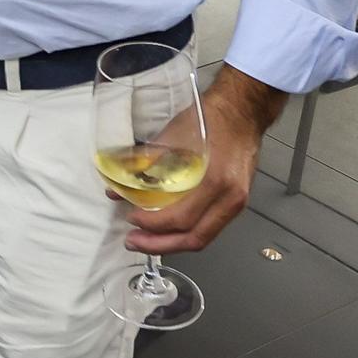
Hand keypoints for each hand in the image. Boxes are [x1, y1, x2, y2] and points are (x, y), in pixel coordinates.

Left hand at [119, 65, 286, 255]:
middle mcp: (229, 197)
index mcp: (214, 180)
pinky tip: (168, 228)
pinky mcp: (236, 202)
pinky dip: (187, 231)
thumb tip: (116, 186)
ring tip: (146, 240)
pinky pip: (210, 226)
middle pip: (194, 238)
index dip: (152, 224)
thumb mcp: (170, 139)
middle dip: (160, 244)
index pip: (180, 218)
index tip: (131, 218)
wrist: (240, 112)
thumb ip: (143, 165)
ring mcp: (236, 202)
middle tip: (134, 241)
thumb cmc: (207, 120)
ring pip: (204, 237)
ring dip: (173, 242)